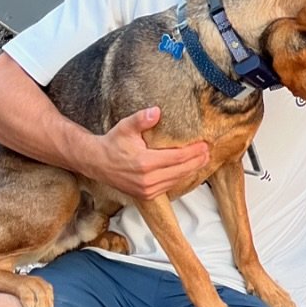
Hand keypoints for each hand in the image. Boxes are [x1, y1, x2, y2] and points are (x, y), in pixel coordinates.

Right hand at [88, 107, 211, 200]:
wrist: (97, 163)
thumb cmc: (112, 144)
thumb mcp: (125, 127)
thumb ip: (141, 119)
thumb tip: (156, 111)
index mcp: (144, 163)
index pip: (177, 158)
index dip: (194, 152)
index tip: (205, 145)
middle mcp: (147, 179)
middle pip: (181, 171)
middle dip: (197, 161)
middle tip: (208, 152)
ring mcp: (147, 190)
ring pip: (176, 180)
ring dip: (191, 170)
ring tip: (203, 160)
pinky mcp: (145, 195)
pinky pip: (169, 186)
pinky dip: (180, 178)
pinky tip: (188, 170)